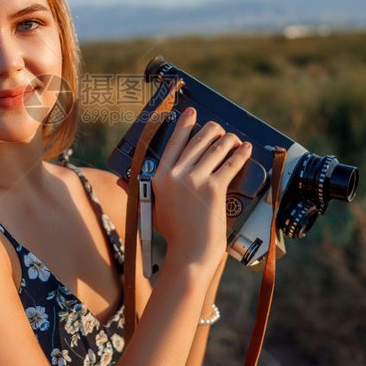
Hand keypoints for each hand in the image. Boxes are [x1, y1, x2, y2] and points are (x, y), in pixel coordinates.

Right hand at [149, 107, 251, 264]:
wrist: (191, 252)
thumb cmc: (173, 233)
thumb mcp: (150, 209)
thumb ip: (137, 191)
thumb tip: (120, 181)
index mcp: (159, 176)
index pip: (173, 142)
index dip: (184, 124)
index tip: (191, 112)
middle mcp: (175, 174)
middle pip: (197, 140)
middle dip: (211, 130)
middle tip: (219, 128)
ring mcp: (195, 180)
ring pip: (216, 149)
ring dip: (228, 140)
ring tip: (234, 139)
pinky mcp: (214, 188)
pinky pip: (230, 164)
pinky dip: (240, 155)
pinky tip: (245, 149)